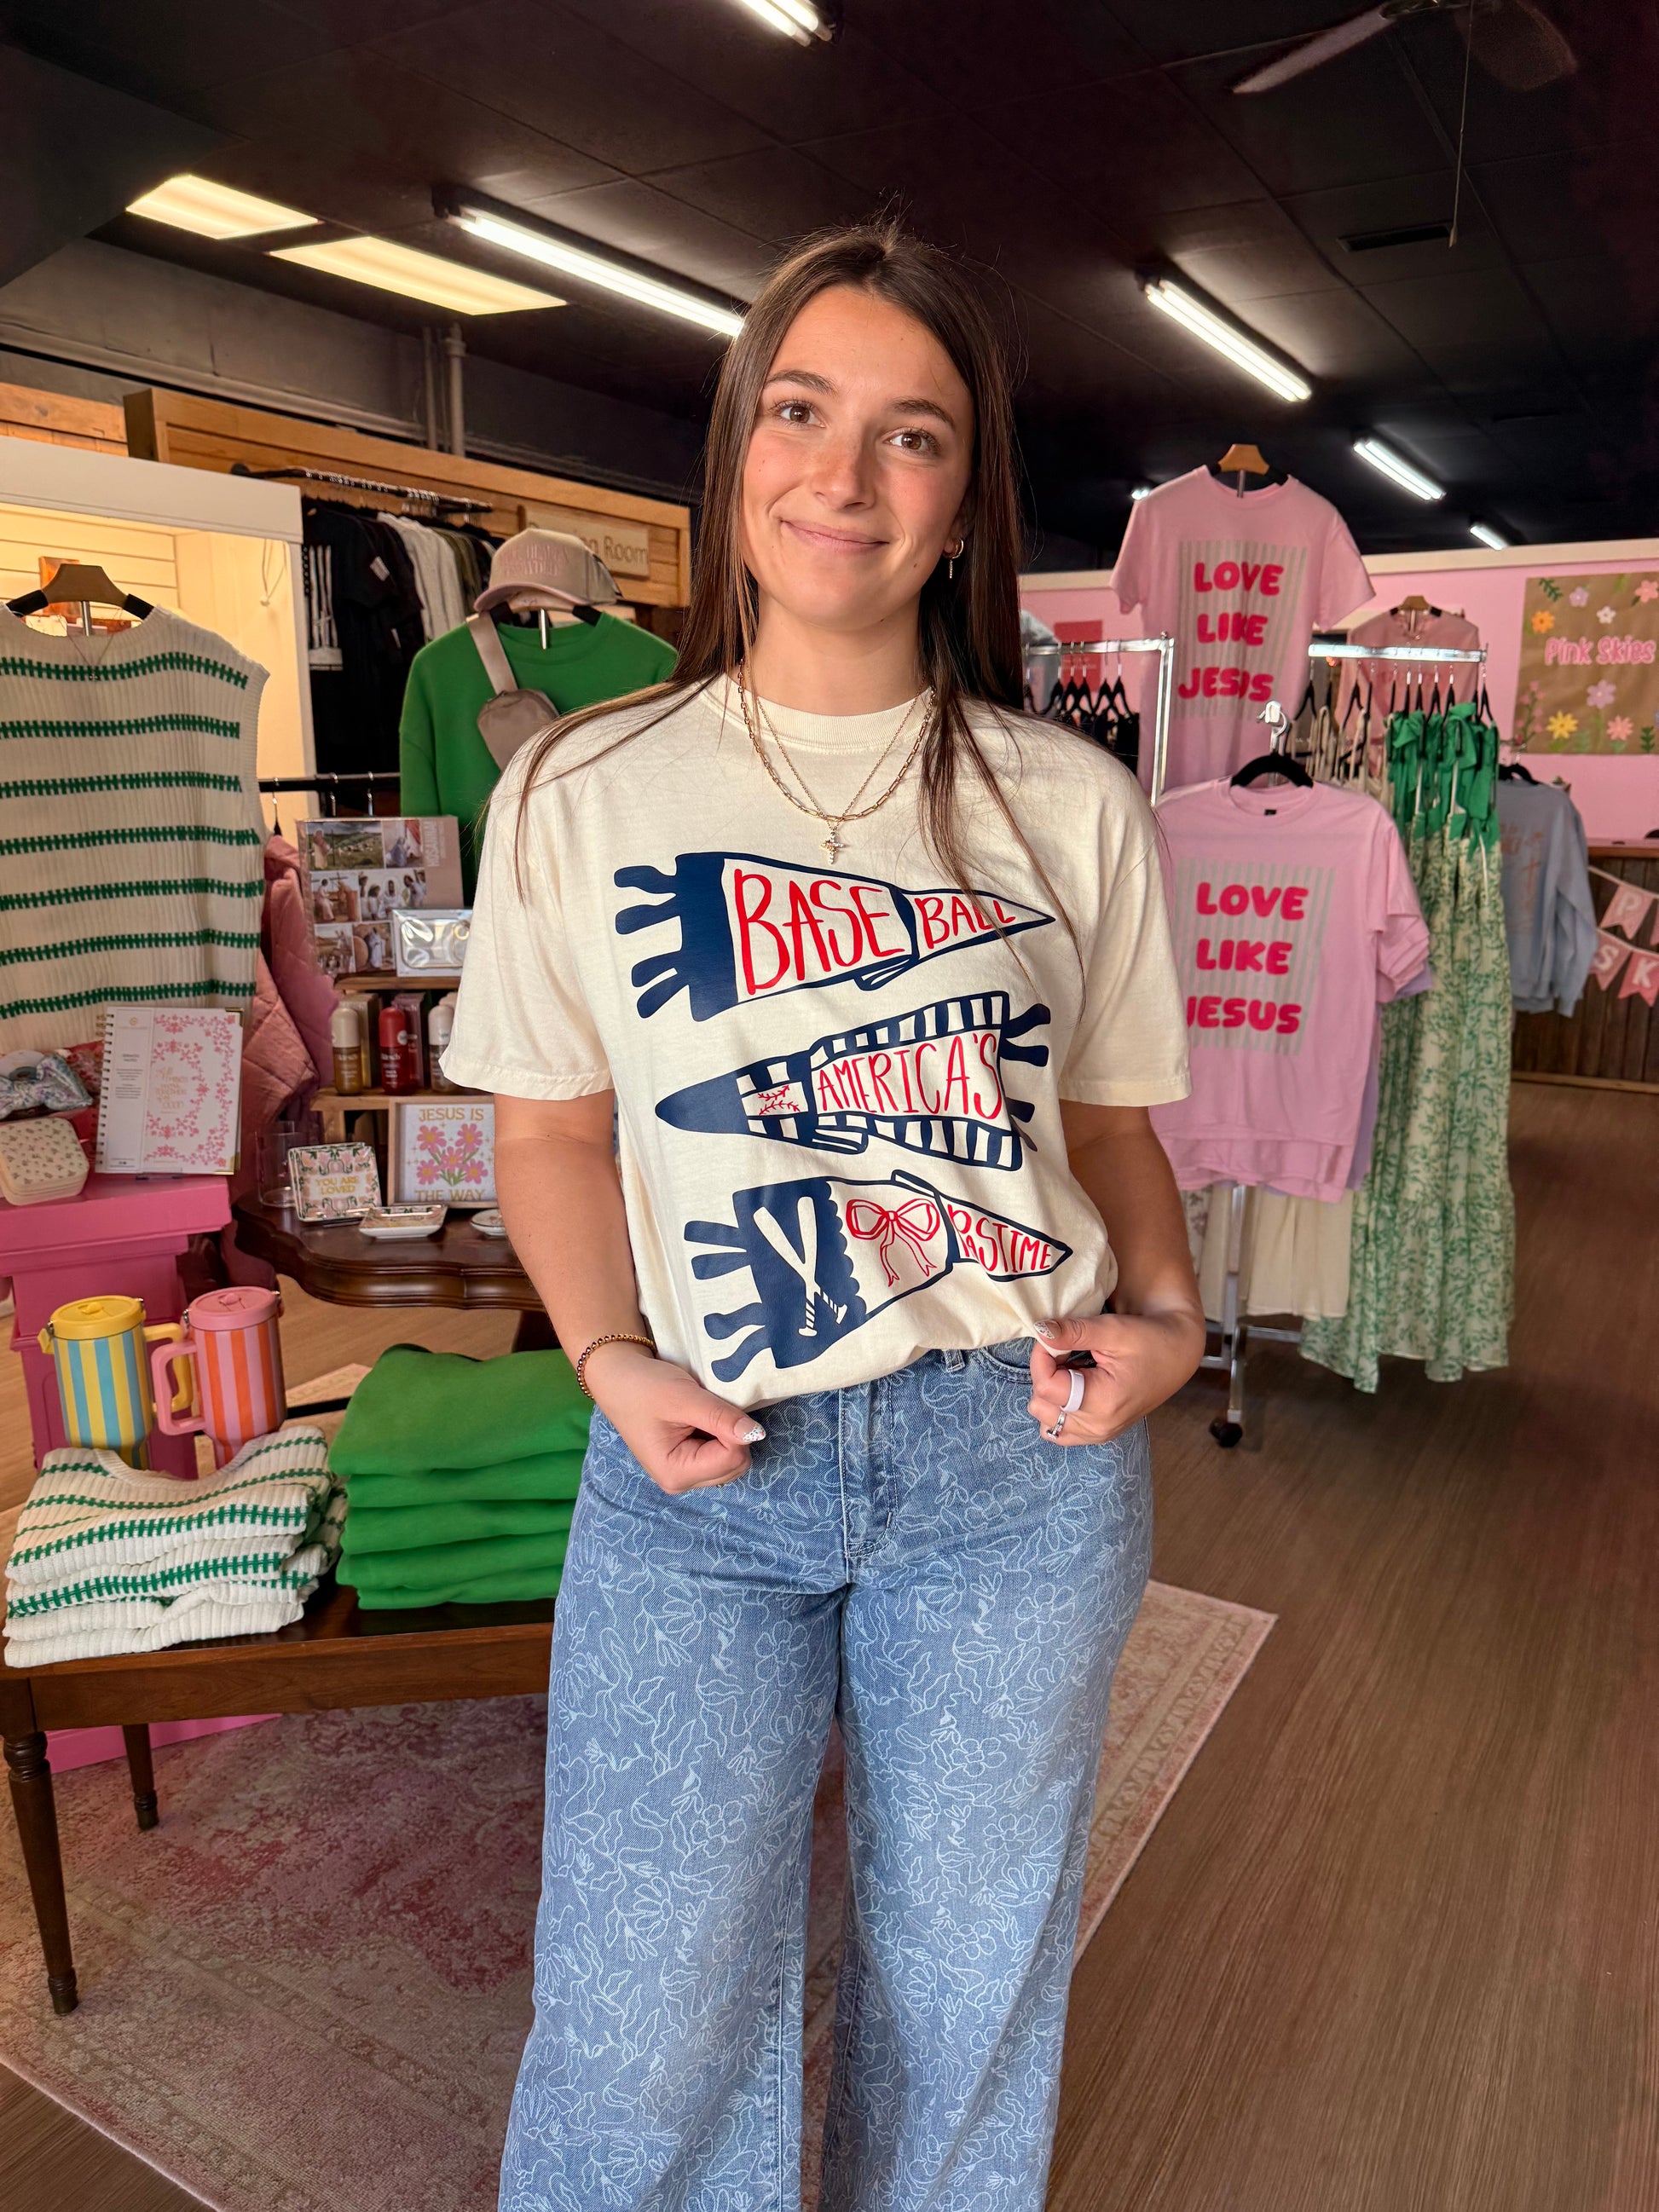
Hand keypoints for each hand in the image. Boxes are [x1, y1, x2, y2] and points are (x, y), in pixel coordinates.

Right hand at [584, 1343, 765, 1493]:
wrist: (618, 1377)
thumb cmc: (644, 1387)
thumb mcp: (684, 1398)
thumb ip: (721, 1417)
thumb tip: (756, 1434)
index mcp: (676, 1473)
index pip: (733, 1458)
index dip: (733, 1429)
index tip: (711, 1406)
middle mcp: (682, 1482)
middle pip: (736, 1465)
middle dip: (731, 1434)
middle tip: (705, 1409)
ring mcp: (686, 1474)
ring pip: (733, 1461)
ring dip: (727, 1434)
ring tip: (700, 1413)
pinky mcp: (689, 1463)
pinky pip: (722, 1454)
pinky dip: (721, 1435)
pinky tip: (700, 1419)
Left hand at [1026, 1309, 1204, 1445]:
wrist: (1176, 1354)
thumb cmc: (1150, 1340)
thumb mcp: (1112, 1330)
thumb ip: (1072, 1332)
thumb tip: (1040, 1330)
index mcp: (1103, 1404)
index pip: (1046, 1387)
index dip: (1042, 1357)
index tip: (1054, 1338)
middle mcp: (1098, 1427)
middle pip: (1041, 1405)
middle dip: (1045, 1373)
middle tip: (1065, 1352)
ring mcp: (1098, 1434)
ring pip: (1045, 1420)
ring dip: (1050, 1392)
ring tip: (1071, 1369)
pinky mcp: (1098, 1433)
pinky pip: (1059, 1428)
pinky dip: (1058, 1406)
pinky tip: (1073, 1385)